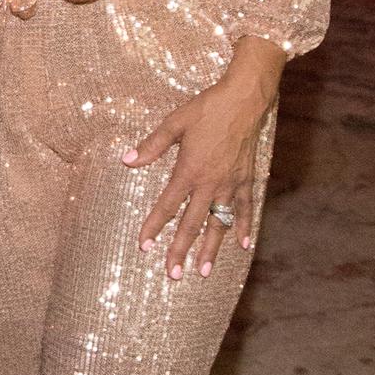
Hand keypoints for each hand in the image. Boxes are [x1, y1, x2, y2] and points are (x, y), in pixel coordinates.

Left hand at [124, 39, 286, 279]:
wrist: (244, 99)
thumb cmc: (207, 109)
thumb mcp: (174, 123)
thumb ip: (151, 146)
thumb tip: (127, 161)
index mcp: (189, 171)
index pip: (166, 206)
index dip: (153, 227)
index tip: (144, 246)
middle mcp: (210, 184)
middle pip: (192, 224)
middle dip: (181, 250)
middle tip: (173, 274)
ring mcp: (231, 184)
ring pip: (219, 223)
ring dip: (211, 248)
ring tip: (204, 271)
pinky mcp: (247, 179)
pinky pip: (245, 208)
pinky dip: (244, 226)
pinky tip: (243, 244)